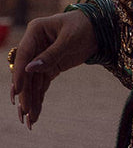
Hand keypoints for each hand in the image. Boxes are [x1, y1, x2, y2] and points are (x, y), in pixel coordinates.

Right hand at [10, 10, 97, 128]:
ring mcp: (41, 57)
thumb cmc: (84, 26)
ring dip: (30, 101)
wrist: (100, 28)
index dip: (18, 73)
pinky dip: (38, 98)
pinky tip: (35, 114)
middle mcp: (34, 45)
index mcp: (35, 31)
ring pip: (32, 82)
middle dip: (25, 94)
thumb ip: (51, 54)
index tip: (17, 91)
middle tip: (24, 113)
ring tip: (29, 121)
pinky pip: (41, 85)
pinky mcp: (50, 67)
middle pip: (26, 72)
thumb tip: (29, 69)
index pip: (23, 55)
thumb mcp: (70, 39)